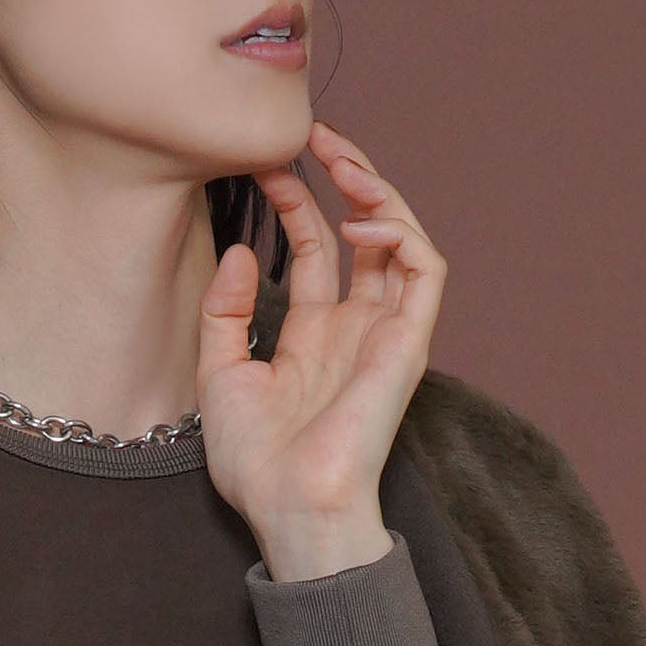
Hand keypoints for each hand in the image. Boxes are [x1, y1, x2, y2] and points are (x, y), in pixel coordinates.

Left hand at [199, 123, 446, 583]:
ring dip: (379, 192)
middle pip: (365, 231)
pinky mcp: (409, 345)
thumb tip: (239, 250)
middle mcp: (355, 327)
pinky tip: (360, 223)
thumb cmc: (257, 465)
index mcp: (315, 334)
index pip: (315, 246)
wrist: (290, 510)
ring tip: (343, 162)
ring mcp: (385, 333)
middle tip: (313, 135)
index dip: (295, 199)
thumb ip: (225, 312)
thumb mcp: (219, 375)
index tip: (263, 166)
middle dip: (346, 176)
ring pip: (403, 240)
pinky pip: (426, 273)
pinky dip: (402, 235)